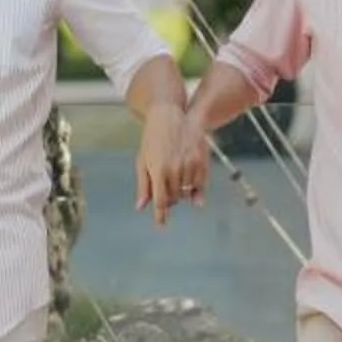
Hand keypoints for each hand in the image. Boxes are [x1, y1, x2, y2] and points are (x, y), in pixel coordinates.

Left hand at [135, 108, 204, 226]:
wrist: (171, 116)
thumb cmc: (153, 139)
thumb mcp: (143, 160)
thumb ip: (143, 185)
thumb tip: (141, 207)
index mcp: (157, 171)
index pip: (160, 201)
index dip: (161, 215)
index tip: (162, 225)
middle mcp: (174, 170)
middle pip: (174, 198)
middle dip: (170, 198)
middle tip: (165, 186)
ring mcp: (188, 166)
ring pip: (187, 192)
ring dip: (181, 191)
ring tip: (175, 175)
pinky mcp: (200, 161)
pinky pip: (199, 183)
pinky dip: (193, 185)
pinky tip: (187, 176)